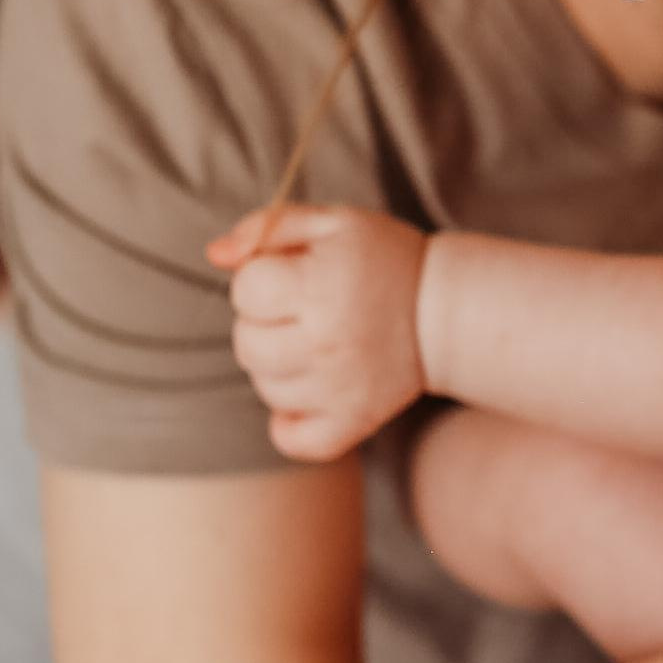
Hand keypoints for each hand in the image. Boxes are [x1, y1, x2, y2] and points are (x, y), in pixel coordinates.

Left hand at [206, 203, 428, 459]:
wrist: (447, 310)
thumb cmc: (383, 259)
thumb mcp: (333, 223)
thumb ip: (268, 226)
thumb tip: (215, 254)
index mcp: (319, 287)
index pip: (246, 289)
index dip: (261, 278)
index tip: (293, 275)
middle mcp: (327, 342)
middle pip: (246, 343)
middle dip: (264, 322)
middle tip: (302, 311)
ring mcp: (339, 388)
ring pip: (264, 386)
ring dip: (277, 365)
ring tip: (313, 343)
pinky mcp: (353, 421)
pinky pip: (292, 439)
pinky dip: (289, 422)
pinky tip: (309, 391)